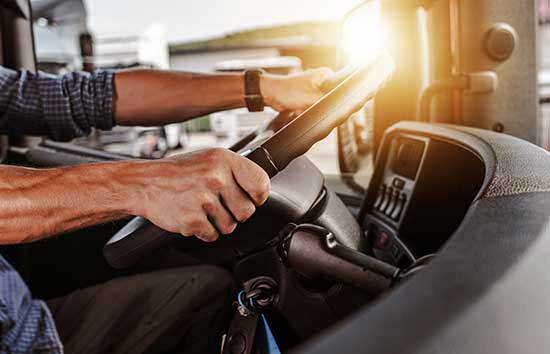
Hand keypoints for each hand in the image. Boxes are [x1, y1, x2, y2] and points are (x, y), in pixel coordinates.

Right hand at [134, 148, 269, 241]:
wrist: (144, 183)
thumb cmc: (179, 172)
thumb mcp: (210, 160)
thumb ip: (235, 172)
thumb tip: (261, 190)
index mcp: (224, 160)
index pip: (260, 183)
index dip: (258, 196)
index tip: (252, 198)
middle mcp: (216, 178)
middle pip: (247, 211)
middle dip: (235, 213)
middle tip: (219, 205)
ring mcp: (204, 199)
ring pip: (230, 226)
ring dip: (217, 223)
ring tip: (202, 209)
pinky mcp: (192, 219)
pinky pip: (212, 235)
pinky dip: (203, 231)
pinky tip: (192, 216)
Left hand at [260, 67, 333, 113]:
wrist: (271, 94)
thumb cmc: (288, 91)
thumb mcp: (313, 98)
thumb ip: (329, 101)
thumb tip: (340, 106)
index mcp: (325, 75)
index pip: (339, 88)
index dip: (334, 100)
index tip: (324, 104)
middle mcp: (320, 79)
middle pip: (328, 99)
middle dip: (318, 106)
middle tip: (308, 105)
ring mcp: (313, 88)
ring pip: (319, 105)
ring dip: (310, 109)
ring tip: (301, 106)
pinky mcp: (306, 96)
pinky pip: (311, 107)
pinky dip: (305, 110)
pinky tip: (298, 108)